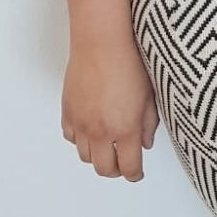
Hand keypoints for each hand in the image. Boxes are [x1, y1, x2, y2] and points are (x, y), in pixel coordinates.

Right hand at [61, 37, 160, 180]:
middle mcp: (101, 130)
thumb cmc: (129, 61)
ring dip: (97, 155)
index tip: (137, 172)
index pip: (128, 168)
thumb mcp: (149, 95)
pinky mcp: (67, 111)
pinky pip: (70, 137)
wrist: (102, 41)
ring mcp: (81, 122)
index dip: (135, 174)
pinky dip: (80, 139)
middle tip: (123, 162)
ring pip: (85, 156)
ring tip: (108, 145)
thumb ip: (148, 124)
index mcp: (125, 128)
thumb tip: (145, 144)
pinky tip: (90, 130)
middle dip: (115, 170)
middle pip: (104, 169)